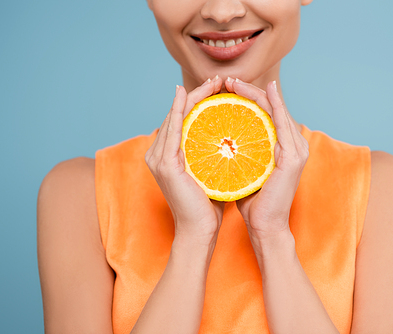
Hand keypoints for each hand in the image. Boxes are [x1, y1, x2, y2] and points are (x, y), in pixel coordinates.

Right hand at [145, 76, 224, 245]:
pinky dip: (179, 110)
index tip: (220, 88)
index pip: (184, 120)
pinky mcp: (164, 164)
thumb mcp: (212, 172)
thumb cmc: (209, 205)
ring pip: (176, 116)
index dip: (200, 101)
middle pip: (179, 114)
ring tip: (213, 82)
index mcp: (169, 155)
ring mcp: (158, 158)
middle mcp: (158, 153)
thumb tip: (234, 139)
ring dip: (193, 96)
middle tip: (219, 80)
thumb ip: (215, 155)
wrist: (200, 231)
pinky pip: (173, 129)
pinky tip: (187, 95)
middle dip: (198, 94)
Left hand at [225, 78, 308, 248]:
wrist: (264, 226)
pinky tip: (264, 90)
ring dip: (255, 93)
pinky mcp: (294, 157)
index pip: (264, 113)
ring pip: (275, 109)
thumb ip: (238, 153)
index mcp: (282, 147)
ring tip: (234, 83)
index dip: (247, 97)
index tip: (224, 89)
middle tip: (227, 81)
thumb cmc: (252, 201)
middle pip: (271, 107)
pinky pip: (282, 122)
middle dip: (249, 90)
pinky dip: (273, 104)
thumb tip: (217, 138)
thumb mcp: (243, 169)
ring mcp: (296, 149)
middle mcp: (293, 144)